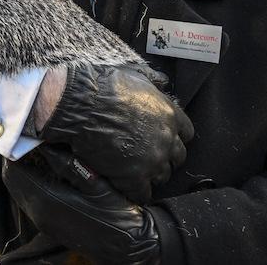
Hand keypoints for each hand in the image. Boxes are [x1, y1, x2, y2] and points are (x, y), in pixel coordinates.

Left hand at [3, 146, 160, 263]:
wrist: (126, 245)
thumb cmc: (115, 213)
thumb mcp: (96, 183)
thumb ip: (69, 164)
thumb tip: (47, 146)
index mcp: (47, 200)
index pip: (14, 171)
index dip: (14, 150)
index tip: (22, 134)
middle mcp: (39, 213)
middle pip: (12, 180)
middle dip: (15, 159)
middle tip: (28, 140)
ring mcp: (42, 221)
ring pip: (18, 190)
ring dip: (22, 171)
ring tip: (36, 152)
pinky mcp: (47, 225)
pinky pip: (28, 199)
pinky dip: (30, 183)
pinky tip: (46, 171)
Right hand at [37, 63, 192, 202]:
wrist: (79, 104)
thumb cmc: (103, 86)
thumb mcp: (134, 73)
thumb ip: (153, 80)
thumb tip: (163, 80)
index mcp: (169, 114)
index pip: (187, 133)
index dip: (175, 137)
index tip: (165, 139)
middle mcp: (166, 138)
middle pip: (177, 157)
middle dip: (166, 157)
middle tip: (150, 157)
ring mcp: (151, 160)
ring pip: (162, 176)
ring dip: (151, 175)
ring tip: (137, 172)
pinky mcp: (134, 176)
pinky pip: (143, 193)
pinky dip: (137, 192)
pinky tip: (128, 187)